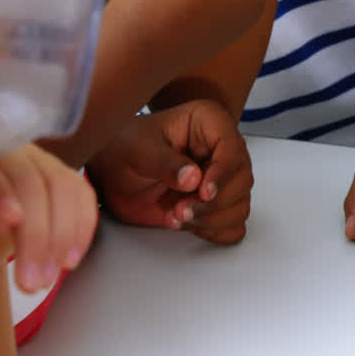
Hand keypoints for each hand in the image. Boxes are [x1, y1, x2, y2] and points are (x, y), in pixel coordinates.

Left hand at [0, 144, 97, 292]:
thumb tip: (4, 221)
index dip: (3, 194)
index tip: (10, 224)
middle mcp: (6, 150)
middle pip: (33, 180)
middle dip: (38, 233)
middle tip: (31, 281)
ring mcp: (36, 160)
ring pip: (63, 187)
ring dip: (64, 236)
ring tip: (49, 277)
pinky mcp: (58, 175)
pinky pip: (80, 194)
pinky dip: (82, 226)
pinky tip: (71, 257)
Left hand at [87, 101, 253, 244]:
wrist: (112, 173)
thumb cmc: (125, 149)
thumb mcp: (138, 150)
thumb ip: (164, 163)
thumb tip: (193, 178)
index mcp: (209, 123)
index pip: (232, 148)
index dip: (222, 173)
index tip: (204, 192)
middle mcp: (222, 150)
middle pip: (241, 181)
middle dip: (213, 203)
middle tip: (181, 210)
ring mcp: (222, 179)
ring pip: (239, 205)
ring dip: (210, 219)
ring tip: (176, 216)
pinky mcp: (217, 205)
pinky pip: (233, 225)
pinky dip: (214, 231)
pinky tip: (189, 225)